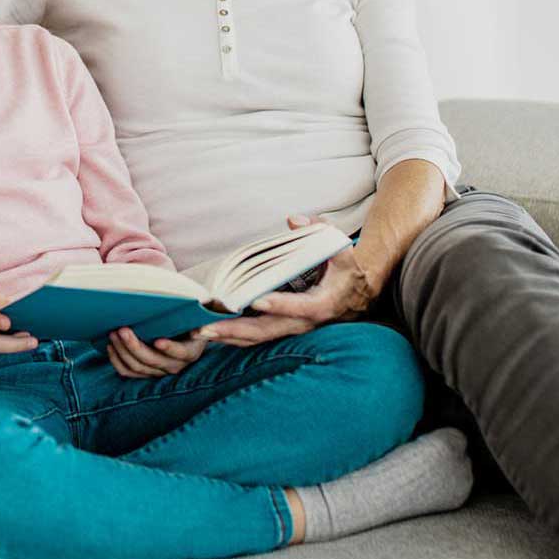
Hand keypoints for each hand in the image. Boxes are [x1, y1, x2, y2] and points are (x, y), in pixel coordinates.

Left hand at [106, 327, 207, 378]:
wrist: (183, 333)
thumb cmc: (186, 321)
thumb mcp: (193, 318)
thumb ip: (194, 318)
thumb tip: (195, 318)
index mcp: (191, 351)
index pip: (180, 352)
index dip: (169, 348)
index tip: (158, 341)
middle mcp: (177, 366)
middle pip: (153, 361)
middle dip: (135, 345)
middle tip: (122, 329)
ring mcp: (160, 372)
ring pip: (138, 367)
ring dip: (123, 351)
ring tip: (113, 334)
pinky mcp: (147, 374)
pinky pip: (129, 373)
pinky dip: (117, 361)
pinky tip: (111, 346)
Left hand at [199, 215, 379, 347]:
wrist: (359, 294)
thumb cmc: (347, 269)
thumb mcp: (340, 248)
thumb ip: (321, 232)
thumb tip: (294, 220)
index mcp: (321, 304)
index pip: (298, 307)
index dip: (279, 304)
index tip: (257, 301)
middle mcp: (304, 323)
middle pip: (268, 330)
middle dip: (236, 329)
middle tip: (207, 327)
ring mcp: (292, 329)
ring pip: (258, 338)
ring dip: (229, 336)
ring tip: (199, 332)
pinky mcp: (283, 329)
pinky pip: (257, 337)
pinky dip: (234, 337)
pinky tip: (211, 332)